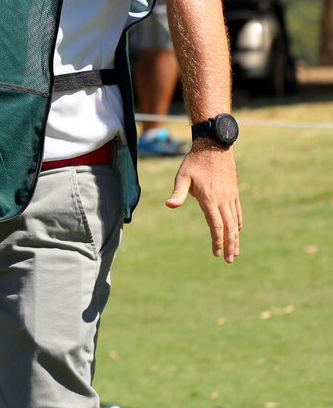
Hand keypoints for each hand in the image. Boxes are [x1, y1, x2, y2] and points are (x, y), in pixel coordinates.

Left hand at [165, 143, 241, 262]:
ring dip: (236, 238)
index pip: (216, 224)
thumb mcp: (182, 176)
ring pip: (235, 221)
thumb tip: (169, 206)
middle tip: (229, 260)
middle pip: (229, 227)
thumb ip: (178, 193)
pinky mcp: (234, 193)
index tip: (217, 253)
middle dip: (230, 245)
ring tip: (235, 252)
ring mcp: (230, 196)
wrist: (214, 147)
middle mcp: (223, 200)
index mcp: (209, 198)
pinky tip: (237, 231)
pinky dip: (238, 224)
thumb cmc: (194, 162)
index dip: (217, 240)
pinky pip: (238, 212)